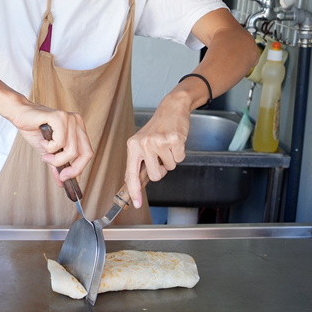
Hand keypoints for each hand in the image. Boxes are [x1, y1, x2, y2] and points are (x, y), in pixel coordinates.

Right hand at [7, 103, 92, 185]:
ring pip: (71, 150)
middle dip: (73, 169)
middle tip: (61, 174)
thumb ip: (58, 165)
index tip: (65, 179)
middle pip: (86, 153)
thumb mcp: (49, 152)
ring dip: (55, 159)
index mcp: (78, 128)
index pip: (87, 153)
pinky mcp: (59, 117)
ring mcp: (70, 118)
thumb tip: (63, 183)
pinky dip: (49, 147)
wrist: (20, 115)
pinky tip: (42, 141)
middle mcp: (77, 122)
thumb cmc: (35, 131)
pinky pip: (60, 142)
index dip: (78, 169)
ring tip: (45, 155)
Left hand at [125, 92, 191, 207]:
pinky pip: (179, 159)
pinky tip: (175, 142)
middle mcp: (143, 144)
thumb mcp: (141, 143)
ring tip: (167, 146)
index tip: (136, 203)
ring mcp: (158, 142)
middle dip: (161, 170)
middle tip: (161, 157)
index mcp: (133, 146)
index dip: (134, 191)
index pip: (131, 174)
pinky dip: (179, 153)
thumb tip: (135, 184)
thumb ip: (139, 162)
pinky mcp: (173, 140)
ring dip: (171, 160)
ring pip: (169, 168)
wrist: (171, 108)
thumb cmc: (157, 128)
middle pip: (155, 176)